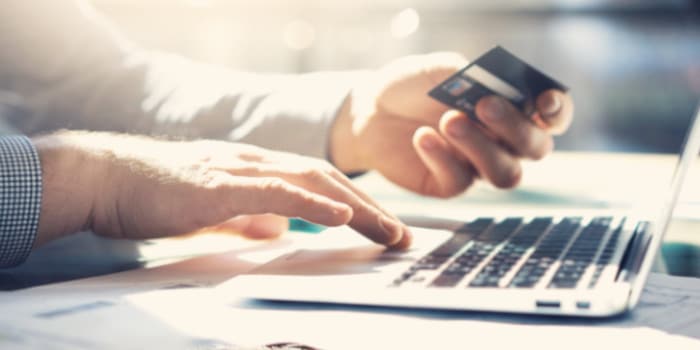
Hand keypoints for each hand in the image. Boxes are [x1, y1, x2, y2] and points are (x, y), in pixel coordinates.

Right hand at [32, 132, 410, 248]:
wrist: (108, 178)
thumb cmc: (156, 194)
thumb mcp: (215, 211)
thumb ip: (248, 219)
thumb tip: (278, 231)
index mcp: (255, 170)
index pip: (317, 183)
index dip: (355, 203)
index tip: (381, 227)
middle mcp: (255, 163)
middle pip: (326, 180)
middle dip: (369, 208)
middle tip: (400, 234)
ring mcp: (239, 170)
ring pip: (310, 182)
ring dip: (354, 206)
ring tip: (386, 229)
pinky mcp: (220, 185)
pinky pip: (275, 191)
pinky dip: (311, 203)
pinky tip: (339, 215)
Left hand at [331, 52, 573, 196]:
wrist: (371, 109)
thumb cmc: (412, 86)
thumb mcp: (440, 70)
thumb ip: (472, 77)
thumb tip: (495, 88)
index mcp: (513, 108)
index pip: (553, 116)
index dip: (557, 111)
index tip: (543, 101)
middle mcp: (504, 141)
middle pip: (536, 148)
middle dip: (515, 127)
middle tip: (484, 105)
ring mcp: (479, 166)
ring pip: (505, 173)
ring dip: (481, 147)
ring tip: (449, 120)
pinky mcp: (450, 184)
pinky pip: (460, 181)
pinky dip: (442, 157)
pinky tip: (422, 137)